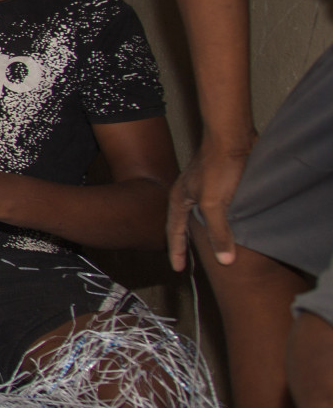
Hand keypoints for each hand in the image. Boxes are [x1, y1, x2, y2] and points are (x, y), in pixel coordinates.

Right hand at [167, 142, 247, 270]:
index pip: (174, 231)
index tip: (178, 269)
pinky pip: (218, 208)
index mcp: (179, 199)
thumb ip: (218, 232)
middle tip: (189, 261)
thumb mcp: (214, 204)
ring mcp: (204, 188)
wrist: (233, 138)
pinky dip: (220, 220)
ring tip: (210, 246)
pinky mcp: (221, 183)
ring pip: (201, 215)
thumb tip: (225, 261)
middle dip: (186, 242)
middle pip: (184, 224)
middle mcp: (188, 194)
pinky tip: (230, 224)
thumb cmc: (218, 167)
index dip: (177, 251)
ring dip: (204, 231)